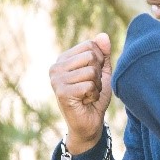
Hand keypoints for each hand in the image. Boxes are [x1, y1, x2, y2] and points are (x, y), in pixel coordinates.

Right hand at [49, 33, 111, 154]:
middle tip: (90, 87)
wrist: (89, 123)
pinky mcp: (61, 92)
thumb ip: (103, 54)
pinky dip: (93, 95)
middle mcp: (56, 67)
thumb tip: (103, 35)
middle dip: (98, 74)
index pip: (90, 45)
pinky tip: (85, 101)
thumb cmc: (95, 97)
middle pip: (91, 56)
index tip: (93, 76)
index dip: (100, 61)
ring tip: (87, 95)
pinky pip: (89, 85)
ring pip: (91, 72)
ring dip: (96, 86)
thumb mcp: (102, 72)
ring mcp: (56, 79)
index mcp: (64, 59)